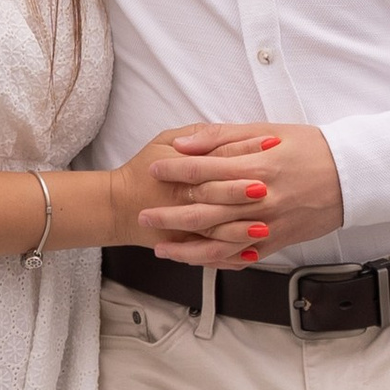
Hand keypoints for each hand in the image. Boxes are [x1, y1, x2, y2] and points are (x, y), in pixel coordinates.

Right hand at [85, 141, 276, 265]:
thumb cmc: (143, 170)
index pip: (219, 156)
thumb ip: (196, 136)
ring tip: (264, 227)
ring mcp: (184, 225)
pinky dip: (230, 256)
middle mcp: (185, 196)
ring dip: (240, 230)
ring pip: (215, 230)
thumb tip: (225, 134)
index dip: (247, 150)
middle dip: (242, 192)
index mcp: (184, 167)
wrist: (118, 207)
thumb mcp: (164, 140)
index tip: (271, 146)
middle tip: (267, 189)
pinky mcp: (183, 245)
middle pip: (217, 194)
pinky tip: (251, 253)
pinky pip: (209, 255)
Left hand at [138, 121, 343, 261]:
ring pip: (218, 242)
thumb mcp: (268, 131)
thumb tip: (187, 143)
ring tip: (160, 247)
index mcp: (257, 166)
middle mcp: (260, 200)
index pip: (205, 169)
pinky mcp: (276, 242)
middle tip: (143, 214)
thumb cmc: (311, 148)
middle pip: (205, 209)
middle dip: (169, 213)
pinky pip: (240, 256)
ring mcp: (268, 225)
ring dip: (186, 247)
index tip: (154, 169)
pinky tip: (195, 260)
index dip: (175, 169)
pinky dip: (215, 261)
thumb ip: (224, 137)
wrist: (352, 177)